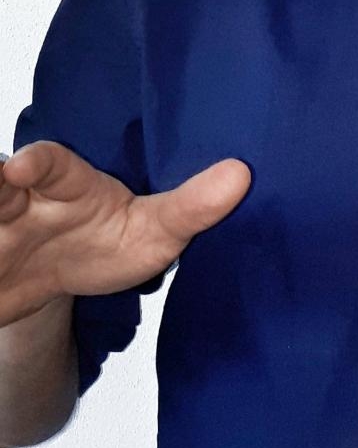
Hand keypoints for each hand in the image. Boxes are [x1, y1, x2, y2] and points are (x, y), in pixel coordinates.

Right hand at [0, 142, 250, 327]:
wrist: (52, 285)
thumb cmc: (104, 244)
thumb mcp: (151, 232)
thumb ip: (190, 207)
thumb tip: (243, 173)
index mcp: (66, 185)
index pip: (49, 165)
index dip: (35, 162)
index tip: (22, 167)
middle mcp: (20, 199)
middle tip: (3, 180)